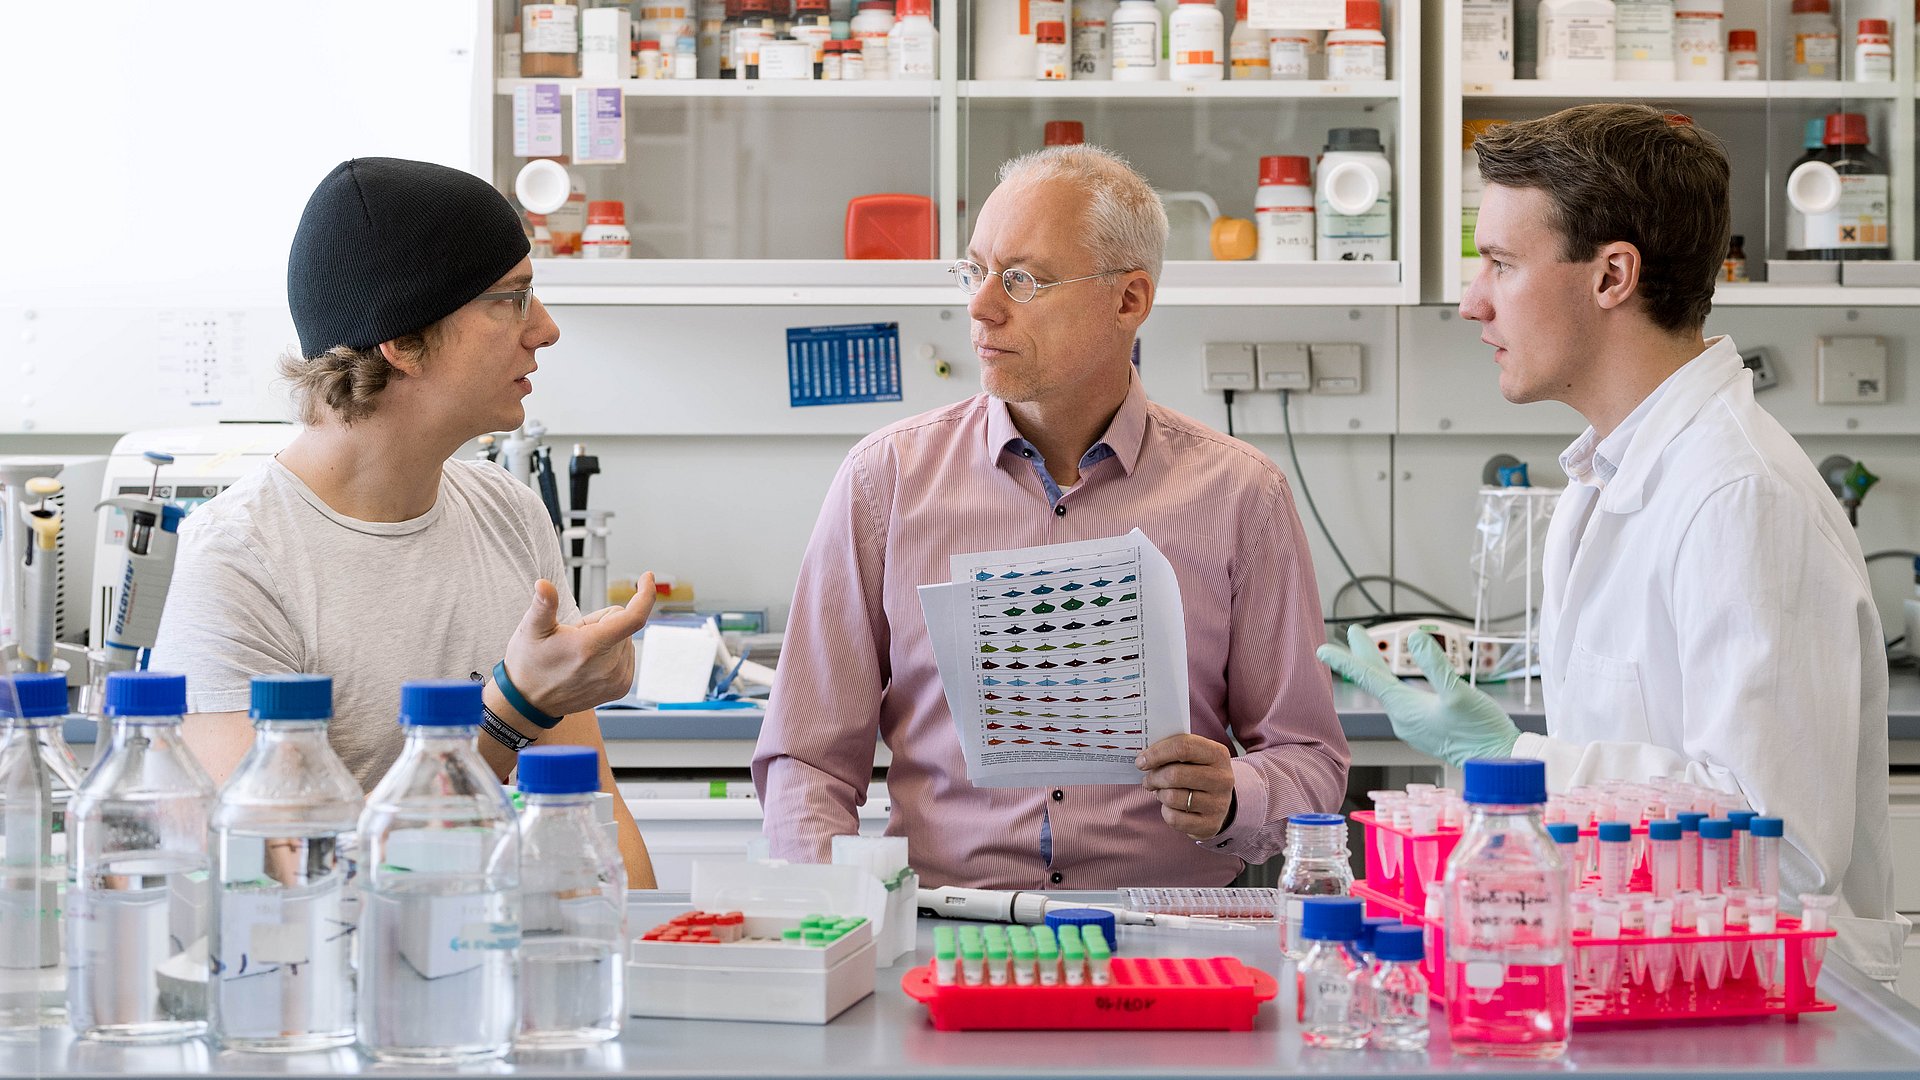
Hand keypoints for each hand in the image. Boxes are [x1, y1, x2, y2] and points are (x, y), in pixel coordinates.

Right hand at [502, 573, 655, 717]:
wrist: (529, 702)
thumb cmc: (529, 663)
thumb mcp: (531, 630)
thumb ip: (543, 605)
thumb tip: (543, 584)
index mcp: (590, 647)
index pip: (633, 618)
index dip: (645, 594)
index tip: (647, 577)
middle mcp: (610, 666)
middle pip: (622, 621)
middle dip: (601, 621)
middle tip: (573, 637)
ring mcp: (617, 679)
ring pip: (626, 638)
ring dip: (607, 638)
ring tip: (578, 652)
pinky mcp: (621, 687)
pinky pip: (627, 654)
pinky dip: (613, 651)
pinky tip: (589, 662)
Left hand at [1136, 734, 1235, 840]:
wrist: (1219, 803)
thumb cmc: (1198, 774)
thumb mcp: (1195, 757)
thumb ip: (1174, 751)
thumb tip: (1145, 757)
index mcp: (1217, 754)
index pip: (1183, 747)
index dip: (1157, 753)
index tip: (1141, 760)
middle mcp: (1222, 778)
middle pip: (1175, 774)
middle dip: (1154, 777)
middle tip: (1148, 779)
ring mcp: (1218, 803)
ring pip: (1172, 797)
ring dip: (1160, 794)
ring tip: (1162, 792)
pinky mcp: (1210, 824)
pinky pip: (1174, 818)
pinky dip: (1166, 812)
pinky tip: (1171, 807)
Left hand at [1316, 625, 1519, 766]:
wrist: (1499, 762)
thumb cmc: (1482, 730)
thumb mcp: (1459, 693)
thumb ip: (1436, 665)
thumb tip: (1416, 638)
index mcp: (1405, 708)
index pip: (1369, 678)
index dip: (1346, 661)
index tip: (1322, 649)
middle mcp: (1403, 718)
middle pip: (1377, 680)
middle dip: (1364, 655)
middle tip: (1352, 632)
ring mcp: (1413, 725)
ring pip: (1389, 690)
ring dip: (1378, 668)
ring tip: (1370, 649)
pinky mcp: (1425, 730)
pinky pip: (1402, 701)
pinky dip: (1393, 684)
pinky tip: (1398, 681)